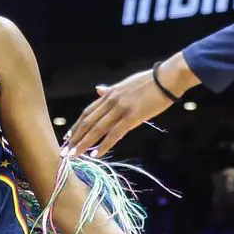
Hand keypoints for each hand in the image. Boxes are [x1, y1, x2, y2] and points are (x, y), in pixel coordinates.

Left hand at [66, 55, 199, 157]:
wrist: (167, 78)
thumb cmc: (149, 82)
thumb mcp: (125, 84)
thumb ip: (110, 90)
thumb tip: (98, 89)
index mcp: (109, 94)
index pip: (87, 112)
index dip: (76, 126)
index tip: (68, 137)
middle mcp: (111, 101)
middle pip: (88, 122)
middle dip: (75, 138)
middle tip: (65, 151)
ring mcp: (120, 109)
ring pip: (97, 129)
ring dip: (84, 143)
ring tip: (74, 155)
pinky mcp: (132, 116)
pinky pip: (114, 134)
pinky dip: (103, 145)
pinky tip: (95, 154)